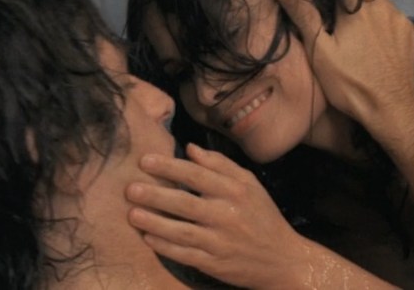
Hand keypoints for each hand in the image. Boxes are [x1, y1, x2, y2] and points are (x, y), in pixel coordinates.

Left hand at [125, 144, 309, 289]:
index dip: (170, 167)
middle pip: (186, 203)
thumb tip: (190, 148)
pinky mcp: (215, 264)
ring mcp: (220, 242)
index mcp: (236, 191)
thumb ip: (220, 165)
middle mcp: (227, 216)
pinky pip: (186, 255)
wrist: (283, 259)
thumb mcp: (250, 185)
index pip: (198, 175)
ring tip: (132, 213)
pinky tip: (148, 238)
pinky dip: (166, 247)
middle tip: (130, 188)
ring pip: (182, 231)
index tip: (145, 160)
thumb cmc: (262, 217)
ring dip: (155, 223)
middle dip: (156, 195)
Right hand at [275, 0, 413, 144]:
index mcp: (358, 6)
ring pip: (382, 2)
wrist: (393, 110)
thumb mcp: (320, 51)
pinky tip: (375, 43)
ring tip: (356, 30)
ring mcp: (400, 20)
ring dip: (368, 10)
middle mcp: (383, 6)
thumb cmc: (351, 82)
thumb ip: (305, 16)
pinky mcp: (410, 35)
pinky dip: (383, 24)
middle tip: (338, 13)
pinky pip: (394, 19)